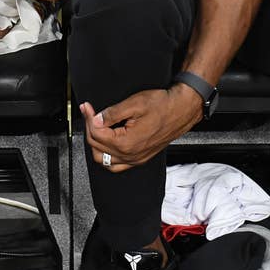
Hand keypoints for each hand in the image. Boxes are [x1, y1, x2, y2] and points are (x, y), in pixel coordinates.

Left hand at [81, 85, 202, 172]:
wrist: (181, 110)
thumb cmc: (163, 106)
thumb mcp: (134, 104)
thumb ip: (111, 113)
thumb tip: (96, 119)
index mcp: (126, 143)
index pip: (96, 134)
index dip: (89, 118)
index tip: (87, 107)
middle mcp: (130, 155)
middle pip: (97, 147)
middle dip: (90, 128)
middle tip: (90, 113)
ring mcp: (136, 159)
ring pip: (104, 160)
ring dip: (96, 143)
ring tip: (96, 127)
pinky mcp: (140, 158)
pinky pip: (116, 165)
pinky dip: (107, 155)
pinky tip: (107, 142)